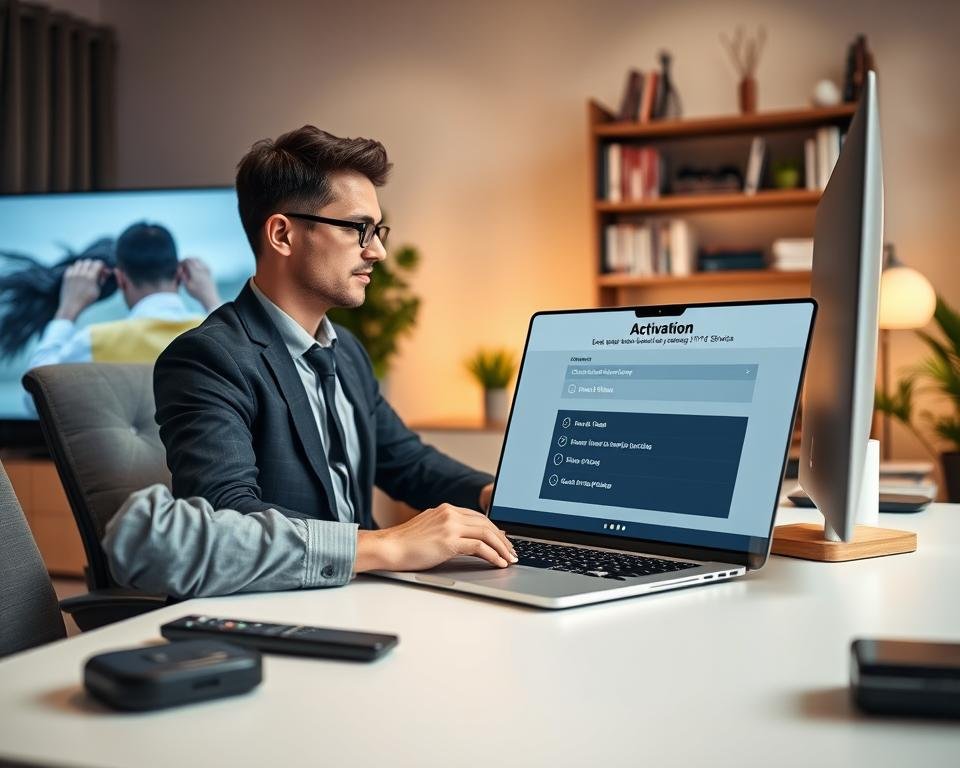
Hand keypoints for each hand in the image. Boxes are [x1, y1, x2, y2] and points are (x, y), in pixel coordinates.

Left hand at [55, 259, 106, 320]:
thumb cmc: (87, 300)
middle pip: (89, 261)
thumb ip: (102, 280)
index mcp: (91, 277)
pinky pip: (71, 267)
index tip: (102, 270)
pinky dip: (75, 269)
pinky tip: (77, 275)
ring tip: (85, 273)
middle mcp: (81, 273)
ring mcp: (73, 274)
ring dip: (84, 266)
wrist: (72, 306)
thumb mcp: (98, 291)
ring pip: (79, 262)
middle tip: (94, 271)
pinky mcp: (66, 276)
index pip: (98, 263)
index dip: (102, 265)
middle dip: (93, 265)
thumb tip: (106, 272)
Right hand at [177, 257, 220, 310]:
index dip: (181, 262)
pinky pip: (203, 263)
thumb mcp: (186, 286)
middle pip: (193, 258)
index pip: (187, 261)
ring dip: (192, 261)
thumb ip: (182, 276)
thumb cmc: (197, 293)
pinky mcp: (210, 272)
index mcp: (195, 272)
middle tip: (183, 266)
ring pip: (199, 260)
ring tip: (188, 267)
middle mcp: (202, 269)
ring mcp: (207, 270)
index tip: (179, 266)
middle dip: (186, 260)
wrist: (209, 297)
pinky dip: (198, 263)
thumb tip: (180, 269)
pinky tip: (195, 269)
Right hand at [354, 503, 517, 572]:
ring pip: (487, 533)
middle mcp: (450, 513)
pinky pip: (479, 546)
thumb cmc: (404, 544)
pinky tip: (498, 563)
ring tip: (510, 559)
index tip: (502, 541)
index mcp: (446, 509)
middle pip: (486, 523)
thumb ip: (446, 529)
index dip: (494, 530)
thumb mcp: (429, 530)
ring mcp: (450, 526)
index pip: (478, 517)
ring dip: (502, 548)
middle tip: (511, 552)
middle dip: (502, 539)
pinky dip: (493, 555)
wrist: (388, 547)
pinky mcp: (449, 541)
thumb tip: (465, 541)